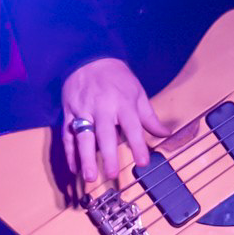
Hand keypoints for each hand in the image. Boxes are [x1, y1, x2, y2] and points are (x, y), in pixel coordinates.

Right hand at [61, 57, 171, 184]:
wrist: (88, 58)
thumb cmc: (117, 78)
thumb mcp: (137, 93)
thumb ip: (149, 117)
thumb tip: (166, 134)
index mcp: (123, 103)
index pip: (132, 127)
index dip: (138, 145)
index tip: (143, 162)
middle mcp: (102, 108)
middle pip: (105, 134)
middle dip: (108, 155)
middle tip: (111, 174)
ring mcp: (83, 110)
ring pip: (83, 136)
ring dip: (85, 158)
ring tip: (89, 177)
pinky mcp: (69, 112)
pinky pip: (67, 134)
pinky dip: (69, 152)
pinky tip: (74, 168)